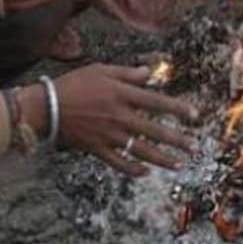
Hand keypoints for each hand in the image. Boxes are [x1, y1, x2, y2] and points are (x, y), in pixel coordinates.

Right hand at [50, 64, 199, 176]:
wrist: (47, 107)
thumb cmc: (73, 84)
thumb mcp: (101, 70)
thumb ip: (126, 73)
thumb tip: (148, 73)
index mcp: (122, 94)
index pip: (157, 102)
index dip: (178, 109)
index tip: (195, 115)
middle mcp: (120, 116)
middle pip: (155, 130)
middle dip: (177, 140)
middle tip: (194, 147)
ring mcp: (110, 135)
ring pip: (141, 151)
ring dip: (162, 159)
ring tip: (178, 165)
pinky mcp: (98, 148)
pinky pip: (119, 163)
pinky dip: (133, 170)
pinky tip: (145, 173)